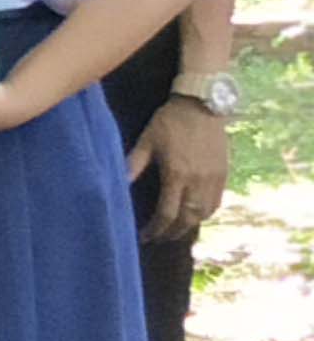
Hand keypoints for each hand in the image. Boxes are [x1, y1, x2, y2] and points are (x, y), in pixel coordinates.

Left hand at [130, 94, 228, 241]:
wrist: (203, 103)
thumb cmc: (170, 121)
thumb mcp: (147, 140)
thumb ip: (133, 164)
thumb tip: (116, 184)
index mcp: (177, 175)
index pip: (166, 214)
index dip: (155, 230)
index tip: (143, 237)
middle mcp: (198, 181)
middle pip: (187, 220)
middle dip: (171, 233)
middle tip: (157, 238)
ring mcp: (214, 179)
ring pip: (203, 214)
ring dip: (188, 226)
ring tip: (173, 230)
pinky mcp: (224, 173)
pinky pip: (216, 202)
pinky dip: (204, 214)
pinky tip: (193, 215)